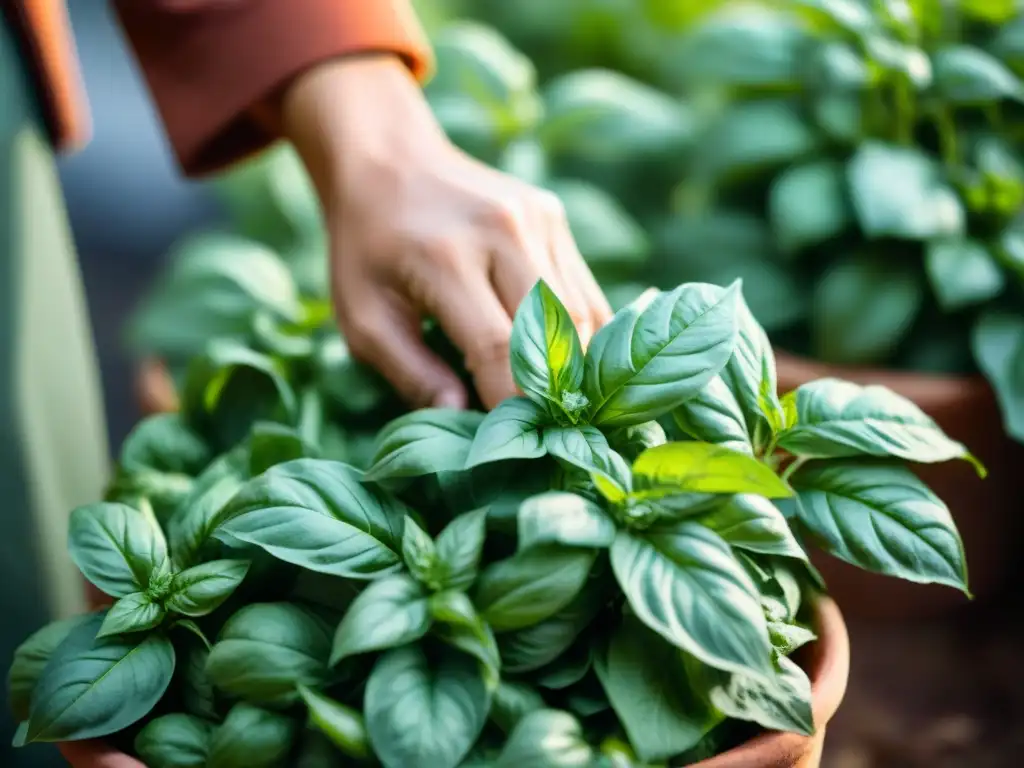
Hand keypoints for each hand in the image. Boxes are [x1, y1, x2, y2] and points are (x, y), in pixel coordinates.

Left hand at [278, 56, 610, 409]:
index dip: (513, 406)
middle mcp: (501, 231)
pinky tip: (564, 361)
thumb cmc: (367, 248)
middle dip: (552, 392)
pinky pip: (583, 290)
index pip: (499, 349)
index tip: (515, 445)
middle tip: (545, 433)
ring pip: (580, 314)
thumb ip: (410, 372)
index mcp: (445, 257)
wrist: (388, 160)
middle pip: (554, 333)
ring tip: (558, 404)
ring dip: (574, 365)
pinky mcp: (554, 217)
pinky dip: (580, 333)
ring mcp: (537, 219)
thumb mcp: (363, 316)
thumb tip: (462, 419)